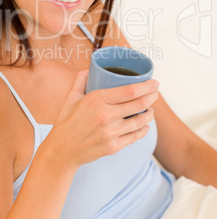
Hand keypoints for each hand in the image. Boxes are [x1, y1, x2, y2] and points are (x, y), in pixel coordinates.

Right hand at [44, 70, 158, 169]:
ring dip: (150, 114)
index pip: (129, 91)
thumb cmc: (66, 121)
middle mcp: (105, 116)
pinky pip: (135, 136)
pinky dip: (143, 130)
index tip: (154, 82)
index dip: (146, 86)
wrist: (62, 150)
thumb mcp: (70, 97)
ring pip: (140, 121)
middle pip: (139, 104)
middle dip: (152, 97)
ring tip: (151, 110)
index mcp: (96, 100)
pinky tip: (145, 126)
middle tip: (156, 92)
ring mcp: (111, 133)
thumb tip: (91, 68)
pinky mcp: (113, 146)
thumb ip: (80, 79)